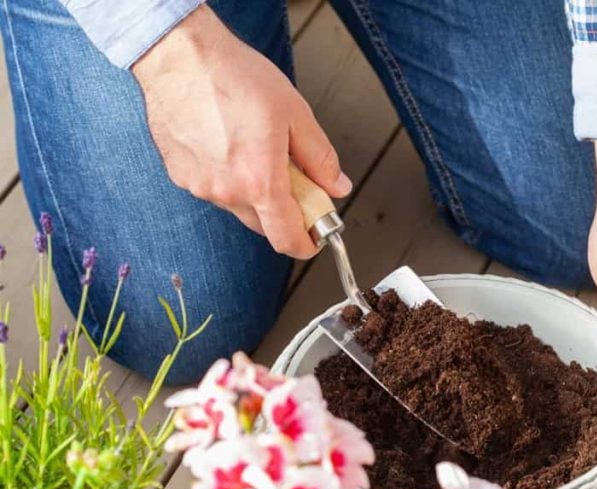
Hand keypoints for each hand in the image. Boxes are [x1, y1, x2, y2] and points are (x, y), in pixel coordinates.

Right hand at [132, 5, 348, 257]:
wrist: (178, 54)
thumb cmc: (235, 76)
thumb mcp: (295, 114)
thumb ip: (320, 158)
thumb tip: (336, 186)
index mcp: (259, 182)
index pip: (287, 239)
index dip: (306, 245)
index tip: (315, 237)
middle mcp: (226, 192)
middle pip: (264, 225)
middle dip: (284, 212)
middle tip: (294, 180)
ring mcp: (199, 186)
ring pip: (238, 206)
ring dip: (254, 192)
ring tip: (256, 149)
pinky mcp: (180, 175)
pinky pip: (214, 189)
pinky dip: (228, 177)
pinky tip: (228, 144)